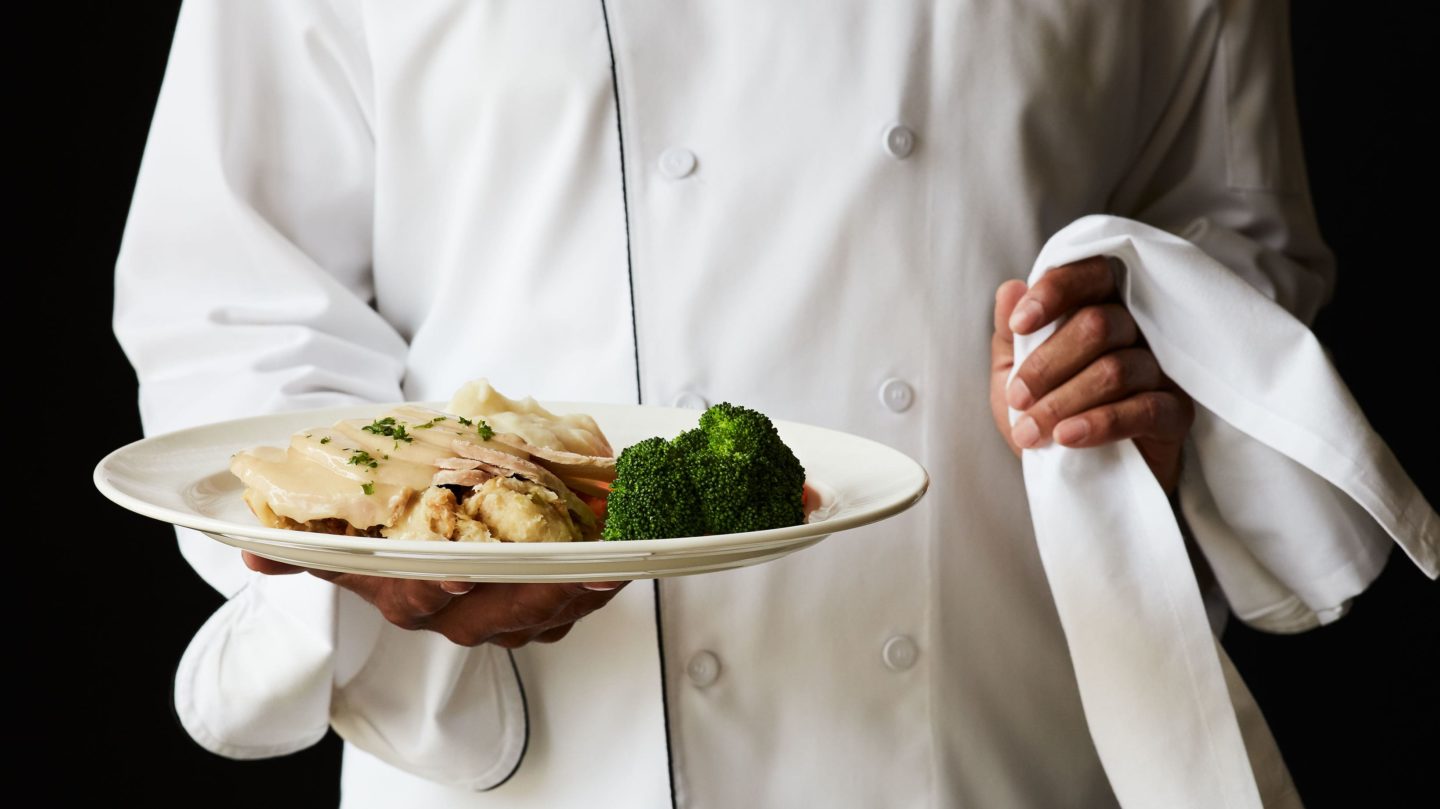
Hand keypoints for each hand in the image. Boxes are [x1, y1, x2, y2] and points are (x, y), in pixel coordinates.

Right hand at [243, 552, 626, 647]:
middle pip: (498, 615)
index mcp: (405, 591)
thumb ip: (306, 538)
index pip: (420, 595)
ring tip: (611, 566)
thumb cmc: (392, 518)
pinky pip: (572, 607)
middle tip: (576, 572)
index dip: (441, 584)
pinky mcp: (541, 609)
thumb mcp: (349, 524)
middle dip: (539, 595)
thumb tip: (250, 547)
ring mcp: (501, 616)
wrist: (429, 525)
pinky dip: (598, 584)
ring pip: (542, 615)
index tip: (464, 568)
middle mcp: (455, 613)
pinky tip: (622, 562)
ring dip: (580, 593)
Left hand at [990, 256, 1194, 492]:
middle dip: (1047, 364)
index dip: (1054, 292)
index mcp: (1097, 307)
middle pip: (1098, 324)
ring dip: (1063, 401)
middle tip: (1018, 399)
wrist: (1080, 478)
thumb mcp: (1013, 375)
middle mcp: (1136, 329)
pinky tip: (1067, 437)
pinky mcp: (1175, 411)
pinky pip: (1143, 409)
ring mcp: (1160, 369)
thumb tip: (1009, 289)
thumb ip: (1009, 334)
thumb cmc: (1048, 413)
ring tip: (1030, 432)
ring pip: (1115, 369)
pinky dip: (1100, 423)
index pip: (1089, 275)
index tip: (1020, 325)